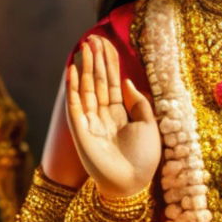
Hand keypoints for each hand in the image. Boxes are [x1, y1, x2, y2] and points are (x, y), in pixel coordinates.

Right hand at [66, 35, 160, 201]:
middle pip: (98, 82)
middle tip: (91, 38)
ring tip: (84, 47)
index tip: (104, 44)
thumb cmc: (143, 158)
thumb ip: (139, 103)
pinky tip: (72, 70)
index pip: (112, 83)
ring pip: (87, 89)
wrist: (132, 183)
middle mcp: (103, 116)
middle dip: (95, 60)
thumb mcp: (149, 125)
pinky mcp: (80, 130)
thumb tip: (127, 81)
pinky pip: (75, 104)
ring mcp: (90, 122)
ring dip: (85, 68)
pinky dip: (73, 87)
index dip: (109, 64)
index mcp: (120, 115)